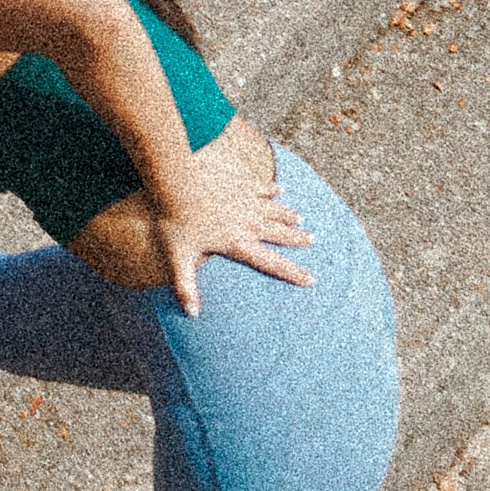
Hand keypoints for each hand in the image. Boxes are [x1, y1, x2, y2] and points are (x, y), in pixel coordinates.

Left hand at [142, 141, 318, 315]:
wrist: (178, 176)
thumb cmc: (176, 218)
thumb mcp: (178, 256)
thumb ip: (186, 286)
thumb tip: (192, 314)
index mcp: (238, 243)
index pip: (271, 262)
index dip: (293, 273)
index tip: (311, 280)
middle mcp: (249, 222)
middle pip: (279, 233)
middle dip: (297, 239)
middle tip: (313, 240)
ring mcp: (247, 200)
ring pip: (275, 210)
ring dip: (288, 215)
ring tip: (300, 219)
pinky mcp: (242, 182)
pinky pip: (263, 187)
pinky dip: (272, 190)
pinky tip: (280, 190)